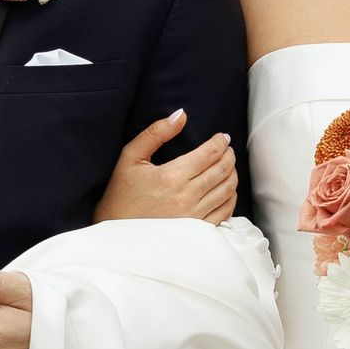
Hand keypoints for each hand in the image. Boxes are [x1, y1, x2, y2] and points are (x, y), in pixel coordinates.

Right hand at [93, 110, 236, 225]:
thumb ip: (156, 133)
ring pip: (228, 189)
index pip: (210, 154)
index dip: (220, 142)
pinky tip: (226, 188)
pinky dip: (231, 197)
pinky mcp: (197, 230)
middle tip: (227, 148)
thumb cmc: (121, 193)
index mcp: (171, 177)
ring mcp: (194, 216)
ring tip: (227, 164)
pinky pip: (225, 211)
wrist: (117, 233)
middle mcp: (186, 197)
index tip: (222, 137)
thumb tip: (181, 115)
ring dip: (232, 173)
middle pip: (223, 169)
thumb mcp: (130, 157)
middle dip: (229, 154)